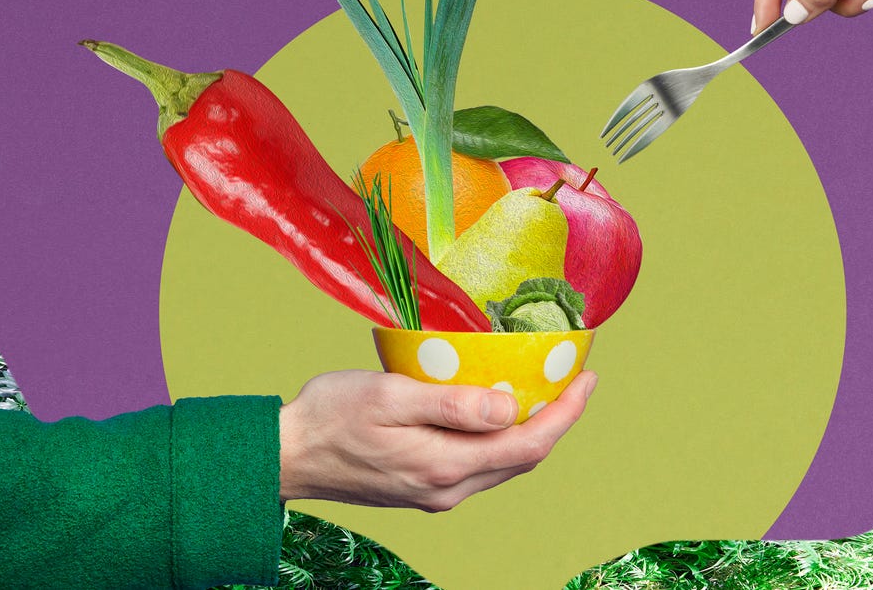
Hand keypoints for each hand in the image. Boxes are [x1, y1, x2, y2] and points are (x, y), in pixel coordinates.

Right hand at [278, 369, 596, 510]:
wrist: (285, 455)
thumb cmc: (330, 416)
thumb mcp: (390, 396)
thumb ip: (452, 404)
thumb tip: (509, 409)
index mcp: (445, 465)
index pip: (530, 444)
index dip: (566, 413)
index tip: (587, 378)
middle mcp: (448, 488)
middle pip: (524, 458)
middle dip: (557, 421)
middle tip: (574, 380)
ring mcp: (435, 494)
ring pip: (503, 464)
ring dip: (531, 431)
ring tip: (544, 392)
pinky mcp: (422, 489)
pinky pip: (479, 466)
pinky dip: (500, 440)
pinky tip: (496, 412)